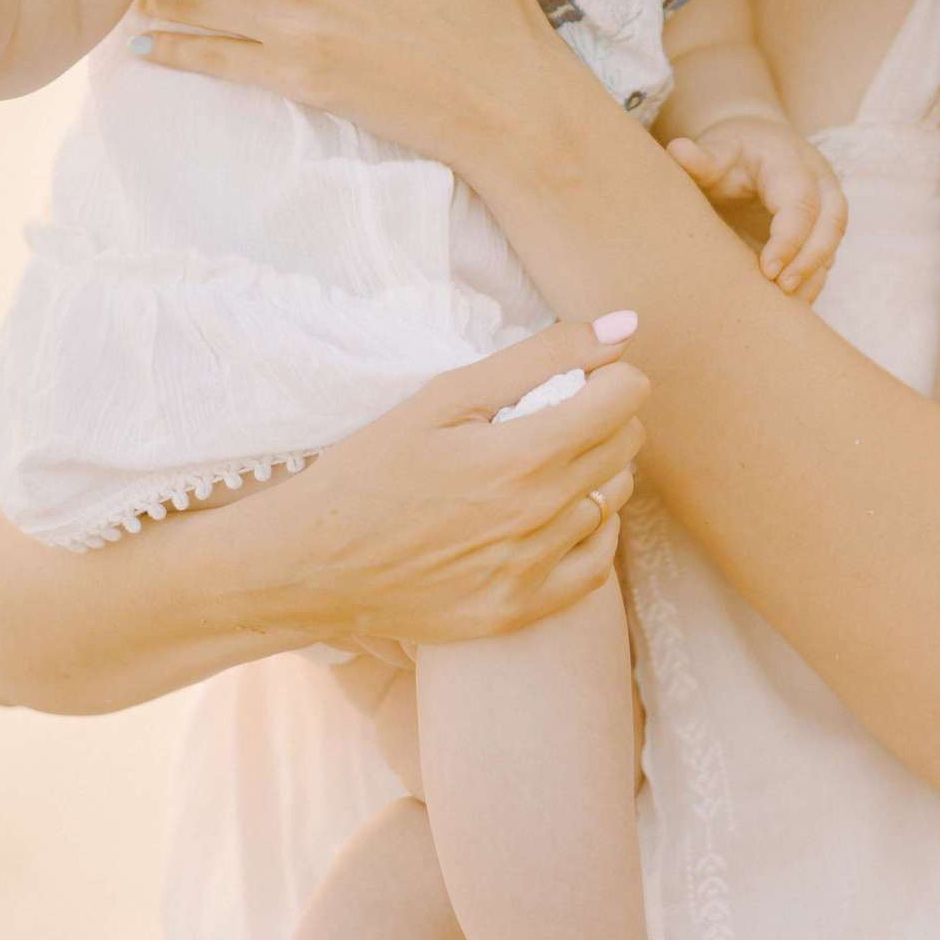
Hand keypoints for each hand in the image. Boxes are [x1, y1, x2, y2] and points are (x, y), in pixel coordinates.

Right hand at [289, 315, 649, 651]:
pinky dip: (587, 531)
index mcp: (522, 455)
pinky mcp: (520, 611)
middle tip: (545, 416)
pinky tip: (547, 515)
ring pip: (614, 499)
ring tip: (535, 466)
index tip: (572, 379)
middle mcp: (539, 517)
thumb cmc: (371, 468)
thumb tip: (624, 328)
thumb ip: (539, 357)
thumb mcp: (445, 395)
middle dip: (600, 416)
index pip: (627, 396)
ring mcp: (533, 572)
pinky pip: (597, 563)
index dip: (606, 375)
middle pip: (626, 444)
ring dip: (590, 472)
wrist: (312, 565)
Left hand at [665, 112, 848, 298]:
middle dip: (810, 260)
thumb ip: (700, 158)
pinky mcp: (823, 228)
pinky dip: (812, 281)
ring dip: (813, 275)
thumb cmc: (731, 151)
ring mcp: (826, 204)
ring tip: (785, 306)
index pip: (801, 202)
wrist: (754, 146)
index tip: (767, 270)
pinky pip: (827, 258)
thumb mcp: (716, 149)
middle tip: (782, 289)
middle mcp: (818, 181)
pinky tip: (788, 305)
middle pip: (832, 222)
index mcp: (790, 160)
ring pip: (833, 243)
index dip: (789, 239)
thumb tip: (678, 150)